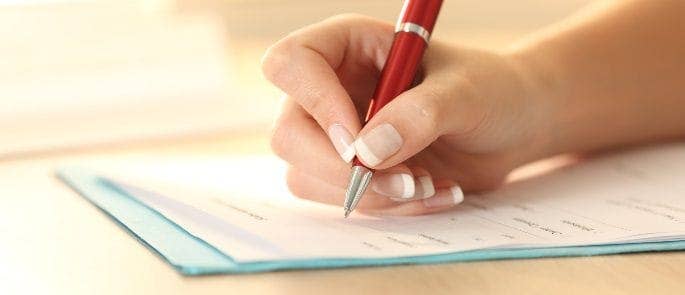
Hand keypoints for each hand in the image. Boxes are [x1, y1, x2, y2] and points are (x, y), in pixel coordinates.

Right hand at [262, 14, 550, 214]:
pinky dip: (386, 208)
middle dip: (343, 171)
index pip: (292, 64)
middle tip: (403, 182)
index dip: (316, 104)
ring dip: (370, 195)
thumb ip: (420, 114)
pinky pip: (340, 200)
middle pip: (289, 134)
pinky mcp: (352, 170)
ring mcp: (337, 133)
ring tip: (428, 185)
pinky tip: (430, 193)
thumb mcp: (466, 93)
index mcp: (349, 47)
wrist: (512, 127)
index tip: (360, 143)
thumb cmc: (492, 91)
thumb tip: (367, 152)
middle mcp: (333, 89)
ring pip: (306, 176)